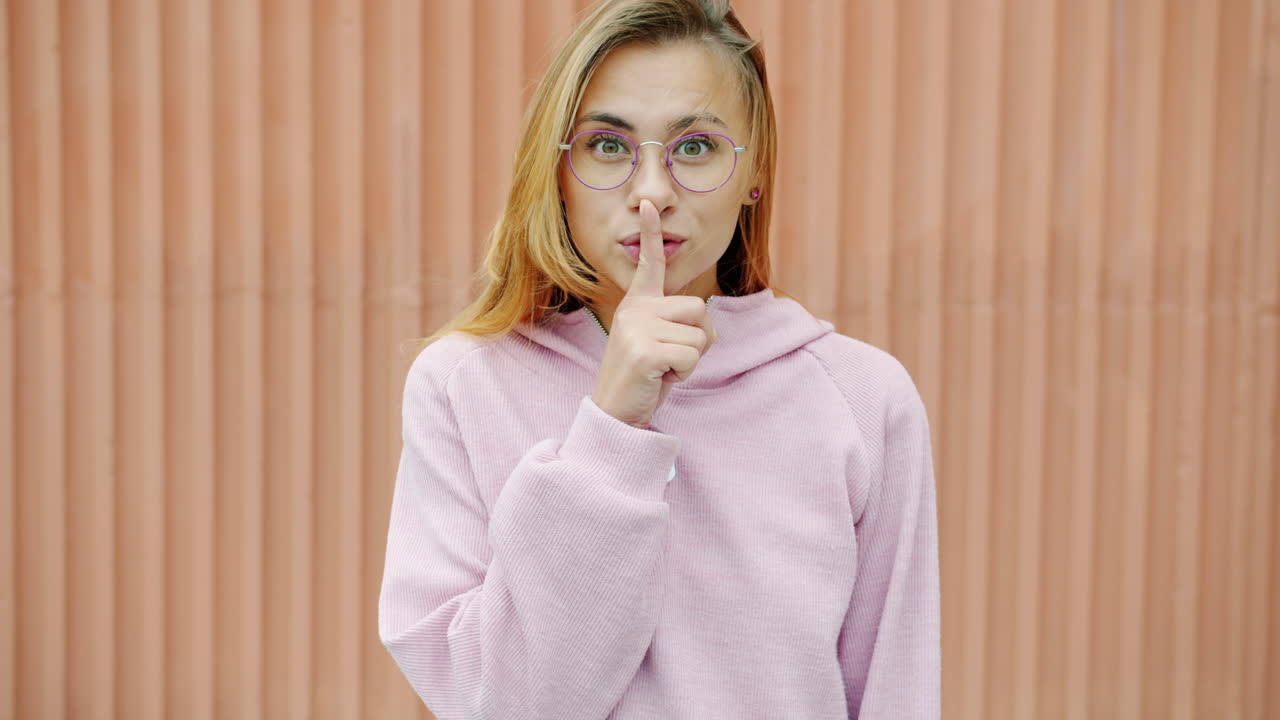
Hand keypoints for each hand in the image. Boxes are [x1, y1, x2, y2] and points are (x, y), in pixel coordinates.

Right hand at [591, 199, 716, 428]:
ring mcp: (637, 328)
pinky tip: (660, 379)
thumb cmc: (643, 379)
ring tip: (662, 370)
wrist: (615, 414)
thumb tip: (705, 323)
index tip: (651, 205)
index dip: (651, 234)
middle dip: (697, 340)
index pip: (648, 265)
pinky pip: (692, 356)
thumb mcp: (658, 344)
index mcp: (636, 305)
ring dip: (690, 360)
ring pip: (700, 336)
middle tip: (668, 360)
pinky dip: (685, 374)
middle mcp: (634, 310)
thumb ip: (675, 325)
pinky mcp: (645, 350)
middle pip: (698, 310)